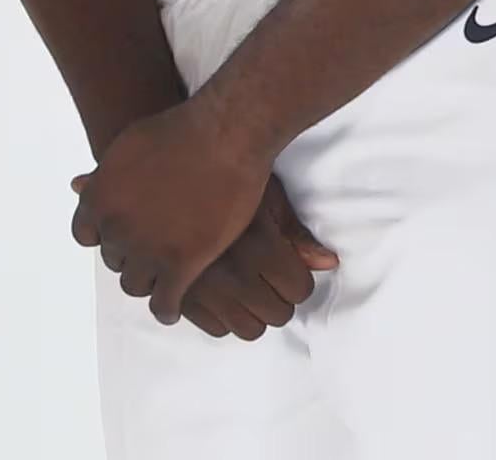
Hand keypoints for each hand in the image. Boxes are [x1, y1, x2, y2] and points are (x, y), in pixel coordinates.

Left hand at [72, 97, 277, 321]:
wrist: (220, 140)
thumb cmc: (175, 135)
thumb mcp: (122, 149)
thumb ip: (102, 177)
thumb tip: (78, 186)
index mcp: (97, 199)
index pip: (86, 235)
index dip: (105, 236)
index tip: (122, 235)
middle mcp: (114, 228)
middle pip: (113, 259)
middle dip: (131, 254)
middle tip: (154, 249)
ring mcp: (146, 250)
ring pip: (135, 285)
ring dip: (148, 281)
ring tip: (163, 278)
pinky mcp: (181, 265)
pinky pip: (164, 303)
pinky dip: (165, 310)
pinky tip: (171, 309)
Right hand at [171, 179, 337, 339]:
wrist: (168, 166)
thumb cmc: (222, 177)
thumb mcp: (266, 197)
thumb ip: (295, 234)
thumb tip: (327, 264)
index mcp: (257, 246)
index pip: (299, 289)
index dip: (297, 279)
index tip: (284, 266)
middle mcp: (229, 271)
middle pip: (278, 314)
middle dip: (277, 299)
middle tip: (264, 278)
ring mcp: (200, 285)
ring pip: (248, 329)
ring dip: (252, 313)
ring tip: (242, 288)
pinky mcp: (176, 293)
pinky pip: (215, 329)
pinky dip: (221, 317)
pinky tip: (218, 293)